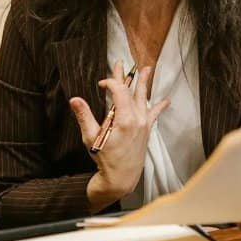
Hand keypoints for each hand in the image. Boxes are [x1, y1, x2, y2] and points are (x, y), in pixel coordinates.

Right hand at [69, 62, 168, 211]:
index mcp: (124, 119)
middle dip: (126, 76)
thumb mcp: (91, 137)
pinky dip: (159, 106)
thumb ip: (84, 116)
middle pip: (132, 91)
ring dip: (144, 84)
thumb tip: (74, 99)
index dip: (111, 82)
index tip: (102, 83)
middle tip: (123, 63)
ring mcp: (144, 124)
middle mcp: (137, 119)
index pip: (119, 91)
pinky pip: (153, 114)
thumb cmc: (105, 159)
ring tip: (148, 69)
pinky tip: (166, 100)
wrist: (121, 178)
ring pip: (144, 98)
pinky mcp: (146, 130)